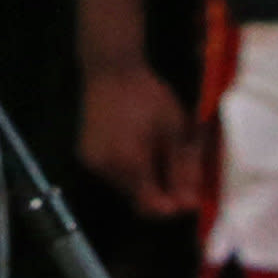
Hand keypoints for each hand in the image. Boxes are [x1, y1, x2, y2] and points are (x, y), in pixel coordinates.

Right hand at [78, 58, 207, 217]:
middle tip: (179, 170)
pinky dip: (130, 172)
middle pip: (139, 201)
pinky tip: (140, 148)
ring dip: (146, 182)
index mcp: (129, 163)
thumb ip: (183, 170)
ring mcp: (92, 163)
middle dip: (162, 192)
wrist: (110, 69)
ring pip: (126, 190)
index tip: (191, 193)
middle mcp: (105, 169)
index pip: (153, 207)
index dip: (175, 205)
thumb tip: (191, 204)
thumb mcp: (176, 130)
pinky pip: (113, 176)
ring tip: (159, 154)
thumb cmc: (148, 96)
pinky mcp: (86, 155)